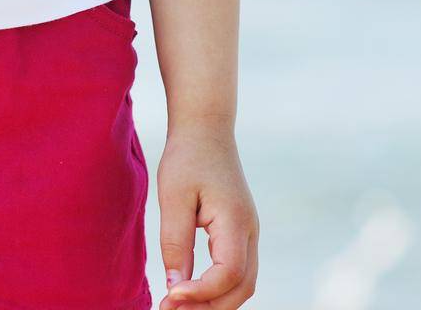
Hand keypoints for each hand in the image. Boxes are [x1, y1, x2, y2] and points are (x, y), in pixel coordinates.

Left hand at [157, 124, 258, 308]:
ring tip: (178, 305)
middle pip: (242, 287)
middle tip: (171, 309)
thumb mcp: (173, 197)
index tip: (170, 295)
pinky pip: (238, 271)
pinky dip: (219, 288)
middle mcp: (250, 230)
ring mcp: (249, 232)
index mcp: (235, 219)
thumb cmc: (187, 157)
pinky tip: (191, 290)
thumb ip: (175, 243)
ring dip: (215, 301)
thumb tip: (175, 288)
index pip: (229, 273)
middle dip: (209, 307)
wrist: (206, 128)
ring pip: (243, 284)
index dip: (201, 292)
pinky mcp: (241, 231)